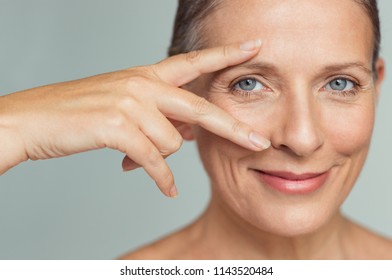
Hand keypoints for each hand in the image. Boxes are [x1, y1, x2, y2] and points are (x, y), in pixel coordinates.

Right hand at [0, 39, 269, 196]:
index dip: (225, 54)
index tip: (254, 47)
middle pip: (201, 109)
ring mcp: (131, 103)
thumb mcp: (125, 103)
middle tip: (259, 145)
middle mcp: (143, 83)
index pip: (193, 62)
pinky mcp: (118, 127)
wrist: (34, 119)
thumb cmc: (80, 112)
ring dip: (160, 156)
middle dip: (232, 129)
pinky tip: (166, 188)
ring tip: (137, 154)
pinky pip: (155, 161)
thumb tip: (190, 133)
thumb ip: (160, 114)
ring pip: (173, 143)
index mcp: (146, 74)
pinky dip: (161, 179)